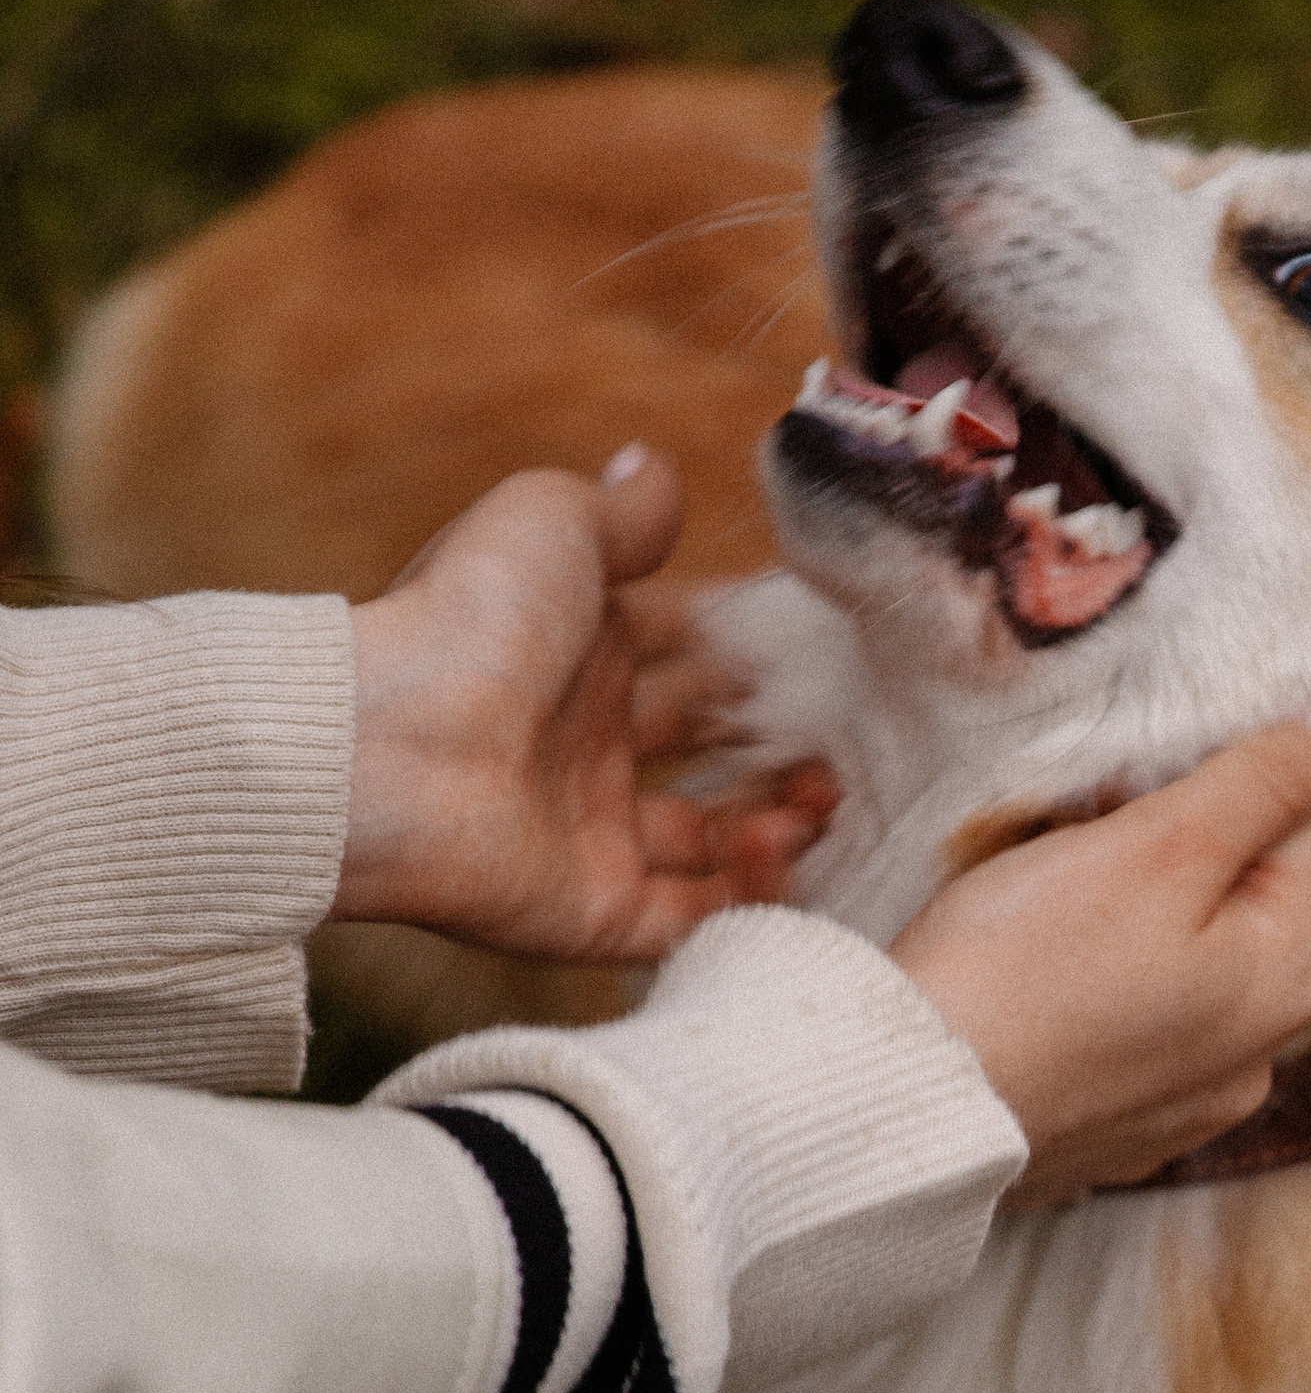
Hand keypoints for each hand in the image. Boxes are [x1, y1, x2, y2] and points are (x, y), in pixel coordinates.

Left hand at [333, 447, 838, 958]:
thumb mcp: (553, 524)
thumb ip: (622, 511)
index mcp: (579, 658)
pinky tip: (780, 846)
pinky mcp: (598, 914)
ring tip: (817, 798)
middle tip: (835, 739)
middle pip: (710, 754)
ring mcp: (593, 837)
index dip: (752, 658)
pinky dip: (749, 896)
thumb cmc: (468, 622)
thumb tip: (653, 470)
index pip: (688, 659)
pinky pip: (695, 922)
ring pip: (713, 844)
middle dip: (780, 747)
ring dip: (779, 824)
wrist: (393, 746)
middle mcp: (588, 750)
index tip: (817, 655)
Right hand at [890, 685, 1310, 1205]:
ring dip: (1130, 914)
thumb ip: (1264, 779)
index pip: (1300, 831)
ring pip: (1182, 961)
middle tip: (1080, 833)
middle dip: (1170, 848)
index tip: (1130, 781)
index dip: (1218, 780)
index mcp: (1288, 979)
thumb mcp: (1159, 846)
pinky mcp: (1116, 1127)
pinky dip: (1094, 986)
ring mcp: (1187, 1101)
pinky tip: (1036, 976)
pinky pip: (1127, 1023)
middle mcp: (1258, 1056)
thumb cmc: (1028, 967)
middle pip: (1240, 899)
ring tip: (1047, 901)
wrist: (912, 1103)